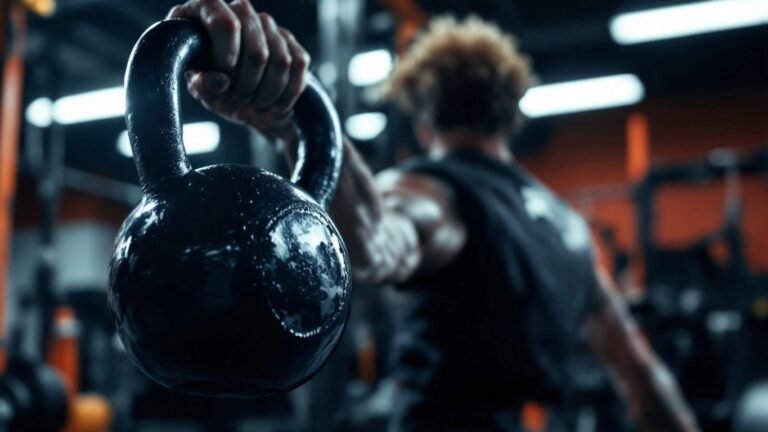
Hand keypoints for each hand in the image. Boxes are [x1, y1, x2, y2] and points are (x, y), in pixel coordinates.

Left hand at [167, 0, 310, 136]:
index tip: (224, 78)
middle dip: (248, 85)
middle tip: (239, 97)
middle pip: (256, 52)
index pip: (224, 24)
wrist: (238, 96)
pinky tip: (272, 102)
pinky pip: (298, 67)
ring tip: (254, 102)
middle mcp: (242, 11)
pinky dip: (286, 94)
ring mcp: (269, 26)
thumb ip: (203, 85)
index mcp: (208, 10)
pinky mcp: (292, 44)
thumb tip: (219, 81)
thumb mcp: (201, 88)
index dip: (226, 56)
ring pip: (281, 62)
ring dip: (268, 93)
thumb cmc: (214, 85)